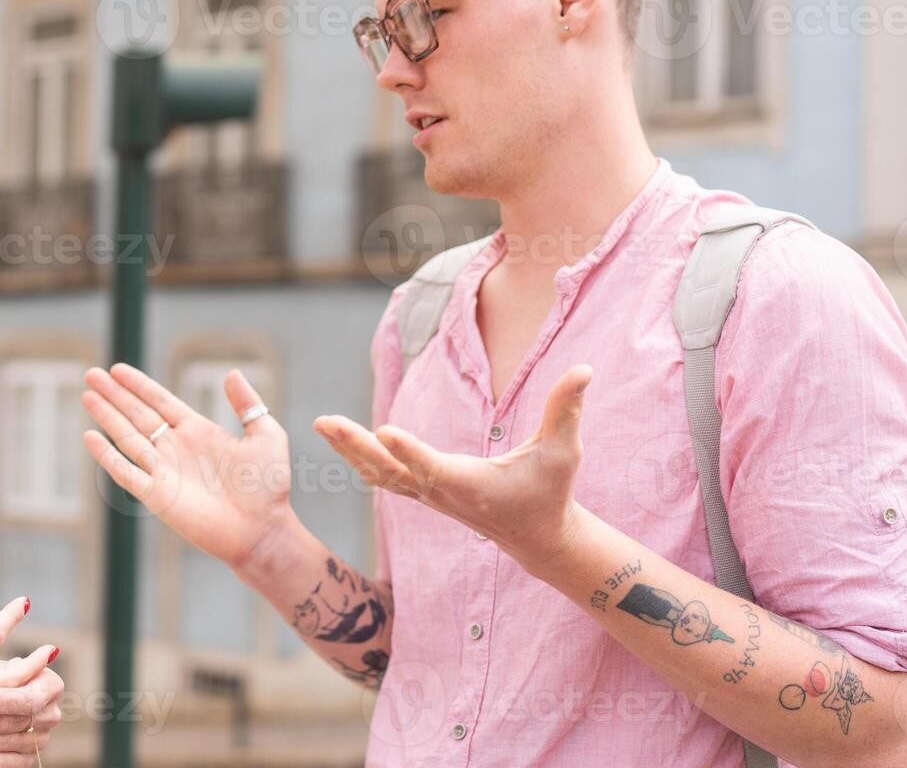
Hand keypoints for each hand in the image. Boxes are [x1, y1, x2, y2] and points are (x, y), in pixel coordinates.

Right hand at [81, 363, 294, 570]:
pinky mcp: (157, 495)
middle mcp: (176, 448)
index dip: (138, 385)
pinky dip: (106, 456)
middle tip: (91, 374)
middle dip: (114, 394)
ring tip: (87, 394)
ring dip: (106, 416)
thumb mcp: (266, 435)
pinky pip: (125, 472)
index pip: (160, 401)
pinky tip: (90, 436)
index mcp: (198, 431)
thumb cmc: (269, 487)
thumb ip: (248, 404)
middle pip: (137, 414)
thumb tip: (232, 373)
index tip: (117, 369)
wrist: (262, 529)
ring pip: (127, 436)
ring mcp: (164, 471)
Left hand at [313, 364, 594, 576]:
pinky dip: (361, 460)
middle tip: (324, 423)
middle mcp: (441, 491)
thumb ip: (567, 409)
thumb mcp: (565, 451)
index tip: (381, 430)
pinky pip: (385, 477)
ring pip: (380, 474)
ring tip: (321, 425)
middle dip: (356, 446)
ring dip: (349, 450)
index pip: (432, 465)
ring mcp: (429, 496)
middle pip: (390, 470)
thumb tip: (585, 368)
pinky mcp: (426, 493)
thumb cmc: (552, 491)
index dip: (408, 449)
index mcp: (469, 483)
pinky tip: (341, 444)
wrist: (539, 538)